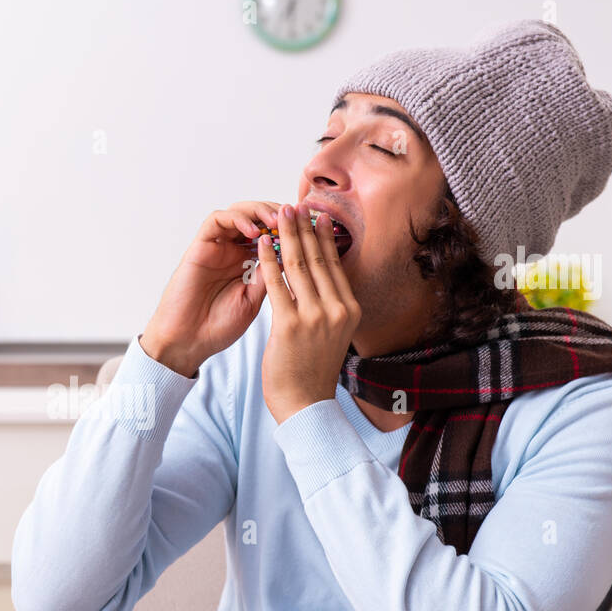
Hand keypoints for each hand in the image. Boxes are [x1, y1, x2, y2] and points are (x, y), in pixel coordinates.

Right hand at [142, 200, 281, 376]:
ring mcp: (216, 247)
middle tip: (298, 218)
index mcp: (250, 262)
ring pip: (240, 211)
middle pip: (259, 216)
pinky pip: (217, 220)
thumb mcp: (256, 299)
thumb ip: (272, 276)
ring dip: (261, 211)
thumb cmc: (219, 327)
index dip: (295, 228)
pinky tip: (254, 232)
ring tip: (277, 222)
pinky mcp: (199, 247)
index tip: (314, 229)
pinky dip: (237, 220)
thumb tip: (298, 255)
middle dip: (281, 213)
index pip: (275, 234)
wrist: (188, 342)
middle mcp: (234, 250)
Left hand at [257, 204, 361, 424]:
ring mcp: (316, 317)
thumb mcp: (331, 336)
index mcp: (349, 310)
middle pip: (318, 259)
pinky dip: (268, 260)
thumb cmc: (312, 372)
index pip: (335, 265)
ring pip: (299, 265)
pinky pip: (277, 284)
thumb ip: (328, 309)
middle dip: (305, 228)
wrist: (304, 405)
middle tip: (295, 205)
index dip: (324, 237)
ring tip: (280, 214)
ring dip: (287, 235)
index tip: (317, 216)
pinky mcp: (291, 325)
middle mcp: (337, 310)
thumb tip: (322, 284)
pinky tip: (262, 244)